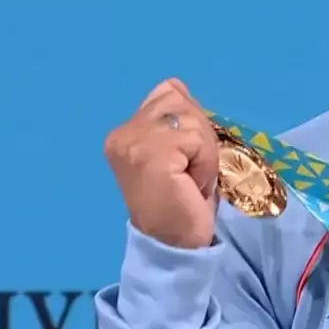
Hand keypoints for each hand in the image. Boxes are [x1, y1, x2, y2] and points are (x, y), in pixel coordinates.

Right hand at [105, 78, 219, 248]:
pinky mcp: (152, 156)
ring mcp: (134, 144)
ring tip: (191, 179)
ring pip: (192, 121)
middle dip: (199, 135)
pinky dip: (205, 163)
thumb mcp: (176, 150)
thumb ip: (173, 119)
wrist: (174, 242)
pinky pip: (197, 141)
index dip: (189, 121)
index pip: (168, 92)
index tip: (183, 157)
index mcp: (124, 131)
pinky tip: (192, 185)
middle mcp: (123, 133)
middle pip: (181, 102)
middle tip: (190, 171)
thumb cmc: (180, 199)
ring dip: (204, 152)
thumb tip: (178, 86)